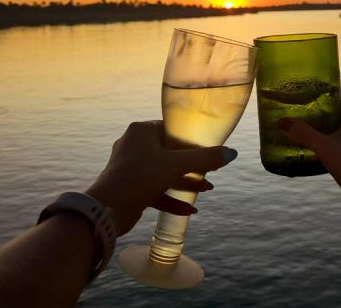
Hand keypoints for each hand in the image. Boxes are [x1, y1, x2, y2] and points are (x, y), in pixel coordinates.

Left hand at [86, 121, 236, 235]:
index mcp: (141, 131)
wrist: (109, 208)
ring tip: (206, 191)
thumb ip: (204, 159)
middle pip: (168, 152)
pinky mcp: (129, 188)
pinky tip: (189, 211)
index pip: (170, 128)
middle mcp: (133, 145)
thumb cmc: (142, 175)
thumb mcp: (177, 165)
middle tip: (210, 173)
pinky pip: (154, 189)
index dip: (189, 139)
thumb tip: (232, 153)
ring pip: (163, 173)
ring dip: (184, 183)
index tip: (205, 149)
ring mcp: (130, 168)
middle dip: (191, 166)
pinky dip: (171, 198)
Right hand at [279, 89, 340, 220]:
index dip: (327, 90)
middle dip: (318, 109)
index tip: (308, 89)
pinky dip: (323, 143)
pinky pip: (336, 145)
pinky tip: (308, 149)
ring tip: (299, 127)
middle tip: (298, 109)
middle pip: (336, 111)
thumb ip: (304, 134)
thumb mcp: (325, 147)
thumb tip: (282, 122)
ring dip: (320, 128)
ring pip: (335, 129)